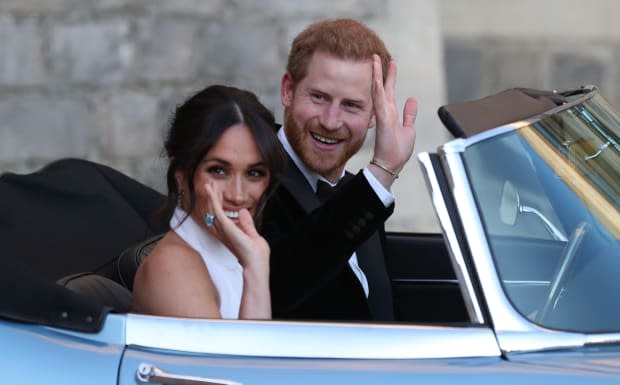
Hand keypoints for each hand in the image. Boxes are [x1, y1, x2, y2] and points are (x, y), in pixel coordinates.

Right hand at [203, 183, 269, 269]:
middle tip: (210, 184)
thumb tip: (243, 211)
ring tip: (209, 184)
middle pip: (213, 211)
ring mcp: (223, 229)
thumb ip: (247, 224)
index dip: (218, 203)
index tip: (219, 192)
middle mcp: (223, 232)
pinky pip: (216, 210)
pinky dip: (213, 199)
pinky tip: (211, 190)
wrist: (256, 264)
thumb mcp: (252, 235)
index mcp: (229, 233)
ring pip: (212, 209)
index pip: (220, 215)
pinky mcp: (225, 227)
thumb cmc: (255, 255)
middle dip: (212, 197)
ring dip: (211, 196)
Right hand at [370, 54, 417, 187]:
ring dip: (377, 75)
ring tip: (375, 60)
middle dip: (381, 71)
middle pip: (383, 86)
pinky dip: (378, 89)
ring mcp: (383, 115)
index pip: (389, 91)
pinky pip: (379, 101)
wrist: (391, 164)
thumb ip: (409, 114)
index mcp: (391, 113)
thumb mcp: (408, 129)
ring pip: (379, 90)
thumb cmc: (397, 151)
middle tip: (377, 55)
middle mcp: (385, 111)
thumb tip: (412, 100)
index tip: (390, 63)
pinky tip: (376, 78)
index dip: (390, 76)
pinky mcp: (383, 120)